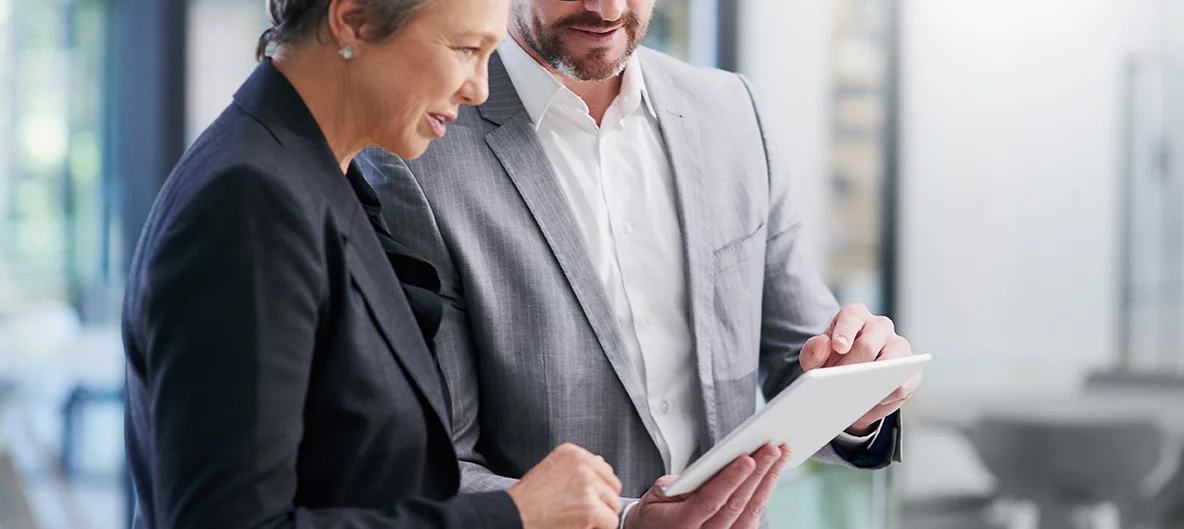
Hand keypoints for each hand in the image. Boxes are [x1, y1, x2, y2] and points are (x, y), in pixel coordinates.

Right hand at [509, 443, 622, 528]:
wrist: (514, 515)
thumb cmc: (528, 499)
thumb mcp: (550, 470)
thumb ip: (577, 467)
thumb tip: (602, 462)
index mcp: (572, 452)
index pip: (604, 469)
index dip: (597, 489)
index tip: (581, 499)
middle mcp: (582, 464)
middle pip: (613, 486)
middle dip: (602, 501)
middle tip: (581, 512)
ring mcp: (588, 485)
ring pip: (614, 505)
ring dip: (600, 516)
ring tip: (577, 519)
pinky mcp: (592, 508)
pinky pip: (611, 521)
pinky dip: (599, 528)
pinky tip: (580, 526)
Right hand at [624, 444, 789, 528]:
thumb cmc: (656, 513)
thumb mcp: (657, 495)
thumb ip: (680, 484)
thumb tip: (710, 467)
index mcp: (680, 525)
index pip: (710, 501)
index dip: (730, 480)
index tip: (748, 459)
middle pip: (737, 505)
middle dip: (758, 474)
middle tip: (773, 448)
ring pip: (751, 512)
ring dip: (768, 481)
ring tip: (780, 455)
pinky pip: (753, 518)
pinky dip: (764, 493)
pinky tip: (772, 474)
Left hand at [801, 303, 921, 435]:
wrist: (849, 382)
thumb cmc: (832, 363)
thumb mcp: (815, 358)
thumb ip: (813, 351)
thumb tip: (823, 345)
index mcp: (855, 316)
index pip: (852, 316)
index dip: (845, 331)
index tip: (838, 347)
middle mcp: (880, 326)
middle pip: (868, 343)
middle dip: (852, 365)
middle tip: (838, 383)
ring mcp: (898, 346)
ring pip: (892, 360)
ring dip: (874, 379)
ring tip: (857, 394)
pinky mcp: (912, 370)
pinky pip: (906, 382)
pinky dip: (891, 393)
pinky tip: (876, 400)